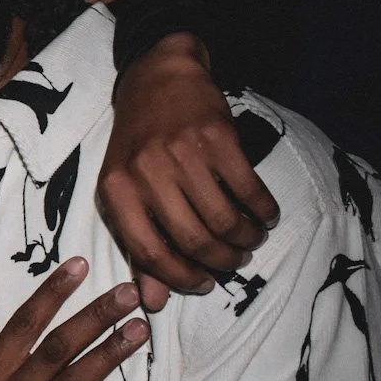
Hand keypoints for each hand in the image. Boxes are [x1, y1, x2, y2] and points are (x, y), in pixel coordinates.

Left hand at [100, 35, 277, 309]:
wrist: (158, 78)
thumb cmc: (139, 145)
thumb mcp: (125, 191)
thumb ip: (138, 246)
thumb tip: (153, 302)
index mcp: (115, 191)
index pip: (148, 253)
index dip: (180, 277)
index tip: (203, 283)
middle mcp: (145, 173)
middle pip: (192, 240)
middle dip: (221, 261)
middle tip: (233, 262)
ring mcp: (182, 153)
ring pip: (223, 219)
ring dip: (245, 239)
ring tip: (249, 240)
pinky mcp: (217, 137)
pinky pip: (249, 188)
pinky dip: (263, 211)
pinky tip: (265, 216)